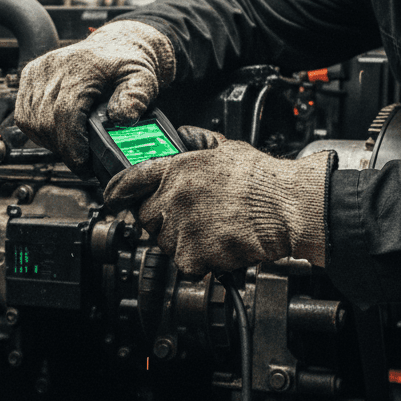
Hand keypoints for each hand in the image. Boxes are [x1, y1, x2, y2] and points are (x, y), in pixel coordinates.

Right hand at [14, 19, 174, 174]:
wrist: (113, 46)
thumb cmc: (126, 64)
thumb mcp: (143, 78)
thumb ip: (136, 97)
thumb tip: (122, 118)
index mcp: (80, 66)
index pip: (65, 113)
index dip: (71, 144)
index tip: (82, 164)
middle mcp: (53, 66)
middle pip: (46, 121)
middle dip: (64, 148)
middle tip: (82, 161)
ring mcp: (37, 71)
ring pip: (32, 122)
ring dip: (50, 142)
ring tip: (71, 147)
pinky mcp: (29, 76)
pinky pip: (24, 115)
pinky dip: (37, 131)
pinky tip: (56, 134)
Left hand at [102, 127, 332, 274]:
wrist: (289, 207)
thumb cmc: (263, 180)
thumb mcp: (225, 147)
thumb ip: (197, 143)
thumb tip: (183, 136)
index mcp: (177, 170)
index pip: (129, 181)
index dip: (116, 191)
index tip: (111, 198)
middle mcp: (173, 197)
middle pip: (146, 217)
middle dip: (163, 219)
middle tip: (191, 217)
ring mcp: (181, 227)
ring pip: (165, 243)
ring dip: (183, 241)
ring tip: (213, 229)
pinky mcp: (193, 254)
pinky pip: (185, 264)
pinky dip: (200, 261)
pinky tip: (219, 246)